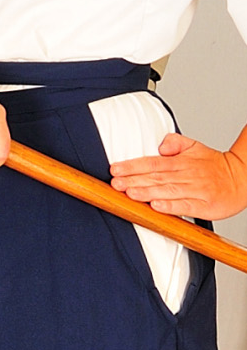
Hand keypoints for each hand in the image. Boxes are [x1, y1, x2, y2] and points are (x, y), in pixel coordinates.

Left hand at [110, 131, 246, 220]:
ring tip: (130, 193)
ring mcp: (196, 190)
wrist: (242, 178)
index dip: (133, 166)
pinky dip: (170, 206)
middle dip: (134, 180)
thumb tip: (161, 144)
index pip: (153, 163)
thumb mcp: (195, 147)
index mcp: (182, 162)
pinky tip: (156, 206)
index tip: (116, 169)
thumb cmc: (213, 165)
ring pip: (168, 191)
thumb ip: (175, 143)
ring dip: (147, 192)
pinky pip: (185, 206)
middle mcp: (187, 175)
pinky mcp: (204, 205)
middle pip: (156, 177)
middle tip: (115, 183)